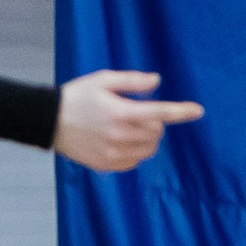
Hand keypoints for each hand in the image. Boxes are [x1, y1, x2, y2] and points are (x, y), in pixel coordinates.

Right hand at [55, 71, 203, 171]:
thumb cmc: (76, 97)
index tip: (198, 111)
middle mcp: (119, 135)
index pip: (159, 113)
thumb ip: (132, 81)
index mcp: (121, 112)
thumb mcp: (103, 80)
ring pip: (148, 149)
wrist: (47, 121)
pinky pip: (134, 162)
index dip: (181, 111)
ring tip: (129, 128)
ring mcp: (113, 153)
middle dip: (154, 123)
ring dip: (147, 139)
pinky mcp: (106, 164)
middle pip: (157, 132)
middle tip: (136, 114)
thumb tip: (157, 81)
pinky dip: (135, 152)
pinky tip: (120, 142)